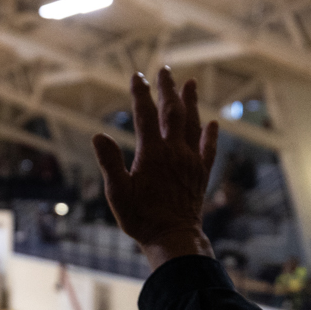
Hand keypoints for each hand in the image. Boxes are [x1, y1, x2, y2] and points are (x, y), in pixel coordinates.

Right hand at [93, 67, 219, 270]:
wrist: (174, 238)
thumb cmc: (141, 219)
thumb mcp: (117, 193)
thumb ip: (109, 163)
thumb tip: (97, 136)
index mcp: (152, 154)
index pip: (145, 115)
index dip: (140, 94)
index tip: (136, 76)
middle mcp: (174, 152)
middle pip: (172, 112)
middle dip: (167, 89)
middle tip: (164, 70)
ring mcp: (190, 162)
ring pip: (193, 124)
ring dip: (191, 102)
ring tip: (190, 83)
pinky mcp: (200, 174)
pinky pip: (208, 149)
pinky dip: (210, 134)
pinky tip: (212, 123)